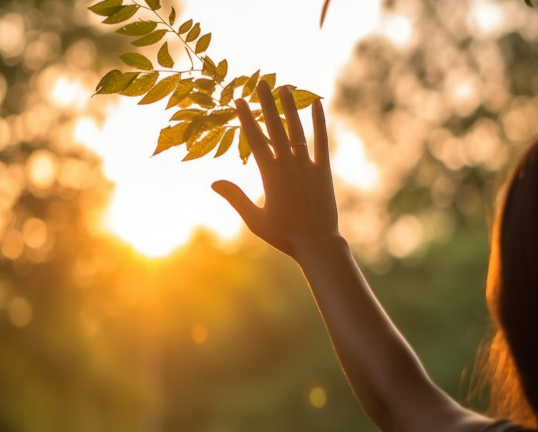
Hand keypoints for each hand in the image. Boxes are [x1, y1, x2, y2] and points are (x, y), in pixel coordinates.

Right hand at [211, 81, 339, 260]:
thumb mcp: (254, 219)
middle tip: (262, 82)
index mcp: (269, 175)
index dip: (246, 119)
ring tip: (285, 87)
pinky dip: (319, 123)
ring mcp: (307, 166)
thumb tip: (213, 182)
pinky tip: (317, 104)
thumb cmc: (283, 234)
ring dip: (290, 107)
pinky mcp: (324, 171)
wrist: (316, 243)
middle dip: (267, 104)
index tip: (239, 100)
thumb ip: (235, 197)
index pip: (255, 140)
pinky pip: (322, 142)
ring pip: (297, 130)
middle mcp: (288, 165)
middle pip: (275, 128)